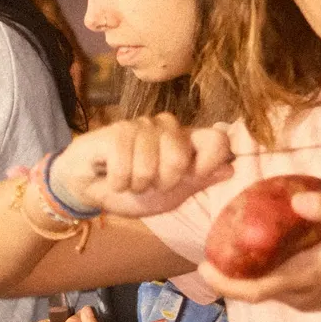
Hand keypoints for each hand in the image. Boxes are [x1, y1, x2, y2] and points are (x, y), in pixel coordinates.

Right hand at [50, 116, 234, 218]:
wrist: (89, 189)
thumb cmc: (132, 191)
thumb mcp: (170, 195)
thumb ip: (198, 181)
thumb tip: (231, 168)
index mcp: (187, 143)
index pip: (217, 139)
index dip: (210, 160)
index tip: (195, 175)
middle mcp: (168, 129)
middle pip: (180, 156)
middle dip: (161, 182)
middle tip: (148, 184)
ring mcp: (142, 126)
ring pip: (149, 165)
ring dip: (135, 184)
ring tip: (127, 180)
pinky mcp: (116, 130)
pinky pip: (124, 165)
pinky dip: (117, 181)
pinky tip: (111, 176)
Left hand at [199, 190, 320, 311]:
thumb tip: (297, 200)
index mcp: (304, 278)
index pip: (253, 289)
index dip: (224, 282)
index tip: (202, 267)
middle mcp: (300, 295)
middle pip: (252, 290)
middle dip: (229, 273)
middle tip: (213, 246)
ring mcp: (306, 300)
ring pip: (266, 290)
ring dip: (247, 273)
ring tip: (232, 245)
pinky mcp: (313, 298)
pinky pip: (279, 288)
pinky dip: (264, 273)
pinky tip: (264, 251)